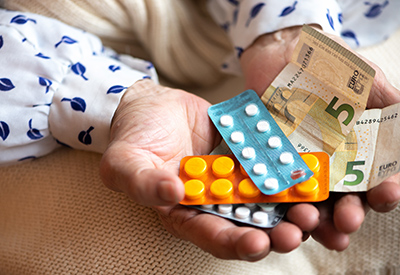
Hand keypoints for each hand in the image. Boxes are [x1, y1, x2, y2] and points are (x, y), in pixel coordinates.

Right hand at [100, 79, 318, 260]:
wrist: (154, 105)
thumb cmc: (134, 135)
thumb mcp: (125, 162)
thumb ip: (142, 183)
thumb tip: (171, 194)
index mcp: (186, 212)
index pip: (213, 235)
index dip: (234, 243)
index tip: (256, 243)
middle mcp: (215, 200)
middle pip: (249, 224)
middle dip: (275, 233)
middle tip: (297, 231)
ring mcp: (235, 177)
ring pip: (267, 199)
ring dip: (291, 209)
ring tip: (311, 210)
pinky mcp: (248, 153)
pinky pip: (271, 164)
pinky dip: (290, 172)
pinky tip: (308, 175)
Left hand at [239, 25, 399, 249]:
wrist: (284, 53)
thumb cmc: (332, 67)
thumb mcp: (371, 85)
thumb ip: (392, 111)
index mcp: (359, 153)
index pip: (376, 183)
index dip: (385, 193)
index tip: (385, 195)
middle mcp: (331, 165)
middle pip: (343, 201)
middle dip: (347, 216)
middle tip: (345, 223)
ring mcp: (300, 165)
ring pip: (309, 202)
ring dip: (313, 219)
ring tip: (312, 226)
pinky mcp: (271, 161)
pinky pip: (274, 185)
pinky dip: (277, 201)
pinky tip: (280, 210)